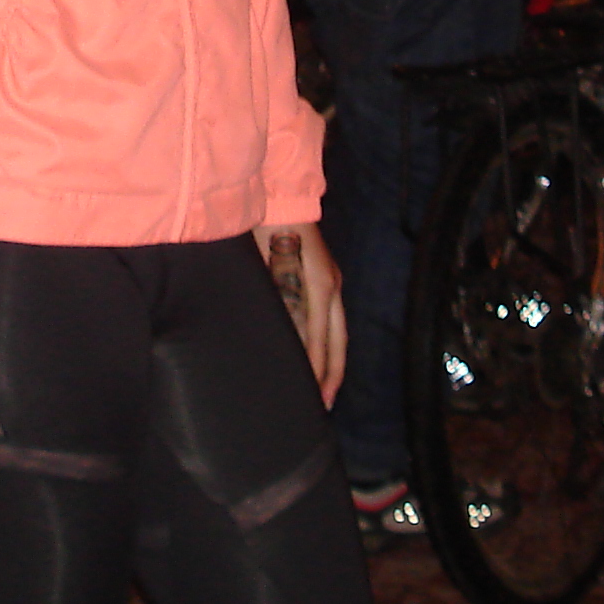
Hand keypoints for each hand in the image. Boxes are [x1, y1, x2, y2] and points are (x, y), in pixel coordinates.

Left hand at [263, 222, 346, 403]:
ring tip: (325, 391)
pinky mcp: (326, 278)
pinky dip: (328, 343)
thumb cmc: (264, 230)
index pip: (318, 339)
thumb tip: (283, 339)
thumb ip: (277, 303)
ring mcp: (332, 282)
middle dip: (330, 376)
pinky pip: (332, 320)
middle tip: (322, 406)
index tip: (309, 396)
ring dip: (333, 363)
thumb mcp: (265, 269)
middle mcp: (331, 287)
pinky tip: (320, 357)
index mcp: (318, 286)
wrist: (280, 196)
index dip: (313, 368)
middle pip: (337, 342)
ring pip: (338, 333)